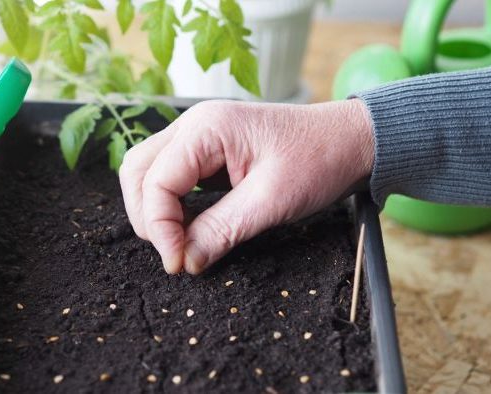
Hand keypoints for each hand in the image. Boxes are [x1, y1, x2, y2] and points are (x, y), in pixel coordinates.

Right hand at [119, 99, 373, 274]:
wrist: (352, 141)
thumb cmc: (320, 159)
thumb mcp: (271, 201)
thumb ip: (221, 230)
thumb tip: (184, 261)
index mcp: (206, 129)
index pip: (155, 181)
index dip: (159, 227)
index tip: (177, 263)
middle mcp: (194, 125)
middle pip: (138, 171)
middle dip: (147, 216)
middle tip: (173, 253)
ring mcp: (199, 136)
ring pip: (149, 172)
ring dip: (154, 210)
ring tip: (177, 242)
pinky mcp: (208, 151)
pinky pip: (172, 176)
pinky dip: (170, 203)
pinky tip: (187, 225)